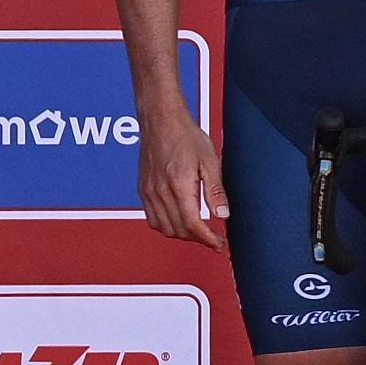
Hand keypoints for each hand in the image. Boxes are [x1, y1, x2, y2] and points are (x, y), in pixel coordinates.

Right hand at [132, 91, 224, 245]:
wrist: (161, 120)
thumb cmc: (185, 136)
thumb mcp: (210, 161)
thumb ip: (215, 190)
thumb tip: (222, 214)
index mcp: (179, 186)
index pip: (193, 225)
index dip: (208, 239)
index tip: (219, 244)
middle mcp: (161, 193)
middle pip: (179, 231)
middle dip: (198, 239)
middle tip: (213, 238)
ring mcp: (149, 193)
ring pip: (164, 229)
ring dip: (182, 235)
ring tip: (198, 232)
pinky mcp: (143, 190)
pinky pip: (152, 219)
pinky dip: (167, 227)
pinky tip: (179, 221)